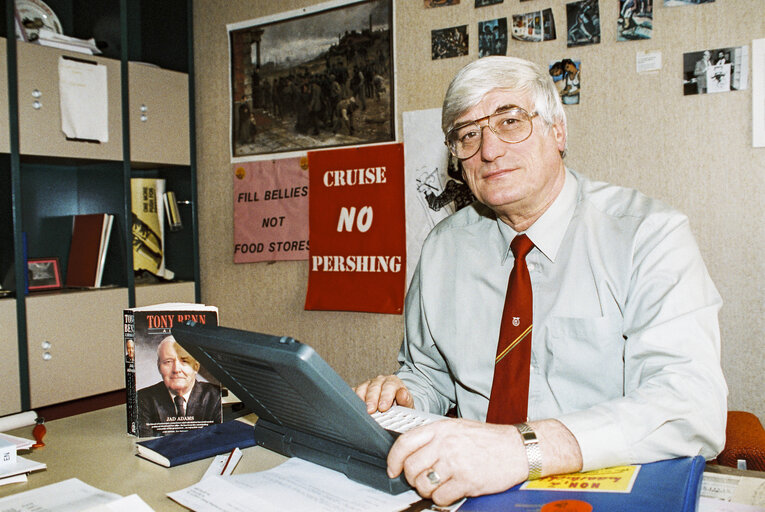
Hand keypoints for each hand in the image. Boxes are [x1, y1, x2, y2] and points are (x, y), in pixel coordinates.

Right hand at [353, 374, 413, 412]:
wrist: (394, 406)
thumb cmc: (400, 405)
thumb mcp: (407, 404)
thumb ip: (406, 400)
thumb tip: (402, 394)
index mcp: (393, 382)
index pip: (389, 386)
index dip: (386, 397)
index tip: (383, 407)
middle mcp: (379, 381)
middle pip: (374, 388)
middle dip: (372, 400)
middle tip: (371, 410)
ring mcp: (368, 385)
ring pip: (362, 389)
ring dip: (361, 400)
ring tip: (362, 410)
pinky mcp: (358, 390)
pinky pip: (353, 392)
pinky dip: (352, 399)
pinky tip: (353, 407)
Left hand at [386, 419, 526, 505]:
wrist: (517, 448)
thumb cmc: (488, 439)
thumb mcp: (457, 428)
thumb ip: (434, 438)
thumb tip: (411, 454)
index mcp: (440, 428)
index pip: (405, 443)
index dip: (393, 459)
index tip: (393, 469)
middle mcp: (445, 444)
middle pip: (411, 467)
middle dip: (412, 479)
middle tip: (422, 480)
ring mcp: (455, 462)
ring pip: (424, 484)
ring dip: (427, 490)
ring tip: (439, 486)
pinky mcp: (467, 481)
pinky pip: (441, 497)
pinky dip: (442, 498)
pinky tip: (451, 491)